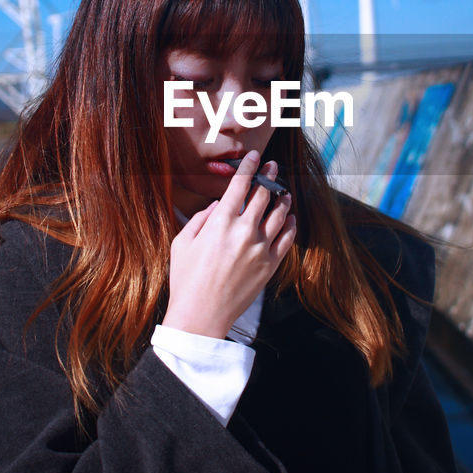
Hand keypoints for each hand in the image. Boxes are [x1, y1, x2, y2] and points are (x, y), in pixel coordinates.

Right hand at [163, 150, 295, 339]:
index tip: (255, 156)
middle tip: (273, 167)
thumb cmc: (186, 279)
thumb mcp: (182, 243)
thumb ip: (201, 218)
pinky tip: (290, 217)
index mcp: (221, 222)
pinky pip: (287, 239)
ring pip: (279, 214)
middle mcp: (244, 231)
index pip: (240, 185)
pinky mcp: (270, 266)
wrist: (201, 316)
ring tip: (284, 191)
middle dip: (269, 177)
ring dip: (283, 198)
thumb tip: (219, 204)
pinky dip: (290, 224)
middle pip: (264, 195)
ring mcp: (260, 249)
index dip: (249, 167)